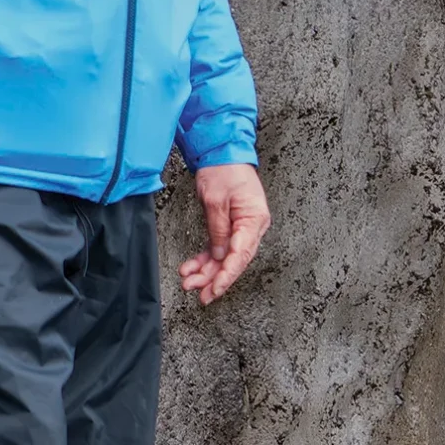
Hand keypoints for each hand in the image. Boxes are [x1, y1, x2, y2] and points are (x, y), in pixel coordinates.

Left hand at [179, 163, 269, 306]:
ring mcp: (241, 226)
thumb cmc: (224, 169)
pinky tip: (192, 267)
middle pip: (234, 260)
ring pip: (224, 257)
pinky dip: (205, 258)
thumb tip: (219, 256)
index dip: (227, 275)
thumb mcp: (216, 200)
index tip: (215, 289)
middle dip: (215, 279)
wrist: (221, 151)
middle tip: (200, 294)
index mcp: (254, 220)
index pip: (241, 255)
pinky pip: (218, 247)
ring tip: (190, 282)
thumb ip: (218, 230)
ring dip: (207, 271)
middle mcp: (252, 226)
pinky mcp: (230, 225)